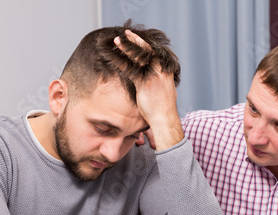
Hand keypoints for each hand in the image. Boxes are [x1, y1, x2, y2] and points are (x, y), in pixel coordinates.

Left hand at [114, 30, 182, 150]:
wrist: (165, 119)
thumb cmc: (162, 107)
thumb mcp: (163, 89)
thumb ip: (158, 80)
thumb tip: (152, 78)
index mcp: (165, 70)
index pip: (154, 52)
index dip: (144, 44)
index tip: (137, 38)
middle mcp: (160, 70)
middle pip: (147, 50)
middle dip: (136, 40)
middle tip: (126, 33)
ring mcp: (153, 76)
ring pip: (138, 57)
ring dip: (126, 48)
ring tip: (116, 40)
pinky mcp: (144, 84)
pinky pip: (130, 69)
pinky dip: (120, 62)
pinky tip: (112, 57)